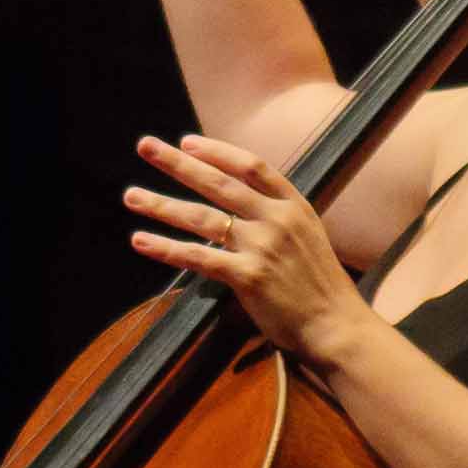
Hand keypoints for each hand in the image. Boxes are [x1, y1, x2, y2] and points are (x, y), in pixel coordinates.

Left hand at [127, 132, 368, 363]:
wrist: (337, 326)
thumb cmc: (320, 286)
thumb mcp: (308, 237)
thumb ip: (276, 217)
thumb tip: (240, 203)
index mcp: (294, 206)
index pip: (251, 166)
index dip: (216, 151)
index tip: (187, 141)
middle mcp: (277, 220)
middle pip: (218, 183)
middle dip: (178, 163)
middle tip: (145, 146)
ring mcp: (261, 247)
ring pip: (201, 217)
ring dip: (161, 205)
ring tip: (131, 196)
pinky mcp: (247, 276)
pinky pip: (197, 257)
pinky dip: (165, 248)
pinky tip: (141, 241)